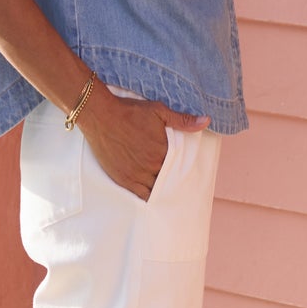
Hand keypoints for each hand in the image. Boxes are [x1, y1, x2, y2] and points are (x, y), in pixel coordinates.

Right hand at [79, 88, 209, 200]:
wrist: (100, 116)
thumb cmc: (129, 111)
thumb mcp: (158, 111)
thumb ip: (182, 120)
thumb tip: (206, 121)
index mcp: (163, 151)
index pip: (179, 168)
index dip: (182, 170)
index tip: (184, 171)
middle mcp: (151, 166)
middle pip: (168, 180)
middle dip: (172, 180)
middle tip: (176, 182)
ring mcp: (136, 175)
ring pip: (155, 190)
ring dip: (160, 189)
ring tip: (164, 188)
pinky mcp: (122, 178)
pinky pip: (139, 194)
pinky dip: (147, 196)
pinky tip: (151, 196)